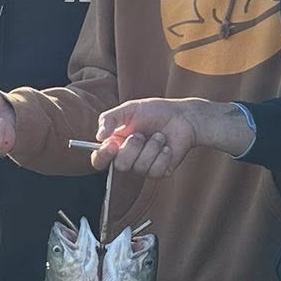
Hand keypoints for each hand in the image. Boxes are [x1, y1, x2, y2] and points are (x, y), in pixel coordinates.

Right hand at [91, 97, 250, 176]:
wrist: (182, 117)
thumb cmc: (155, 112)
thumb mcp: (129, 109)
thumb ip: (109, 119)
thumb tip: (99, 136)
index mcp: (115, 145)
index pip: (99, 159)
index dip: (102, 156)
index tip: (112, 145)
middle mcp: (127, 158)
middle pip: (120, 165)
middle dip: (133, 147)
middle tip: (141, 134)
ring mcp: (143, 167)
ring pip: (139, 167)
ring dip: (151, 147)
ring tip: (159, 136)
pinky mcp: (159, 171)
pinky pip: (155, 170)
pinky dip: (163, 154)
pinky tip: (167, 146)